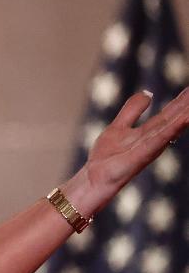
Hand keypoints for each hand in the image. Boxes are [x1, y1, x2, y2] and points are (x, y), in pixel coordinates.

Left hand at [71, 87, 188, 212]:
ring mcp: (150, 147)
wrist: (94, 179)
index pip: (169, 113)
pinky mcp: (142, 155)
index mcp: (149, 132)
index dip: (181, 101)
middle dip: (186, 105)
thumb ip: (132, 111)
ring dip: (186, 114)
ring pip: (172, 127)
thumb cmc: (106, 157)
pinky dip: (173, 129)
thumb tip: (148, 93)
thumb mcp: (119, 127)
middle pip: (174, 118)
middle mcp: (153, 139)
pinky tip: (186, 118)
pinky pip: (160, 139)